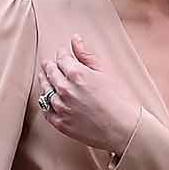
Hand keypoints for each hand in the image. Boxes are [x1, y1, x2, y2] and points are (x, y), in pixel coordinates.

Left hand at [39, 37, 138, 154]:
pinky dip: (45, 103)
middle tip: (48, 63)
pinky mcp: (61, 124)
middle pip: (50, 73)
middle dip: (49, 66)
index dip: (61, 54)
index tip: (62, 53)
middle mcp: (65, 90)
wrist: (124, 128)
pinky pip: (46, 111)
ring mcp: (61, 108)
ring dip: (45, 83)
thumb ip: (87, 55)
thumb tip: (75, 40)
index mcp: (76, 74)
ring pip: (45, 91)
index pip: (61, 59)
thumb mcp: (105, 71)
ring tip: (44, 78)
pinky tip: (47, 99)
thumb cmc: (120, 99)